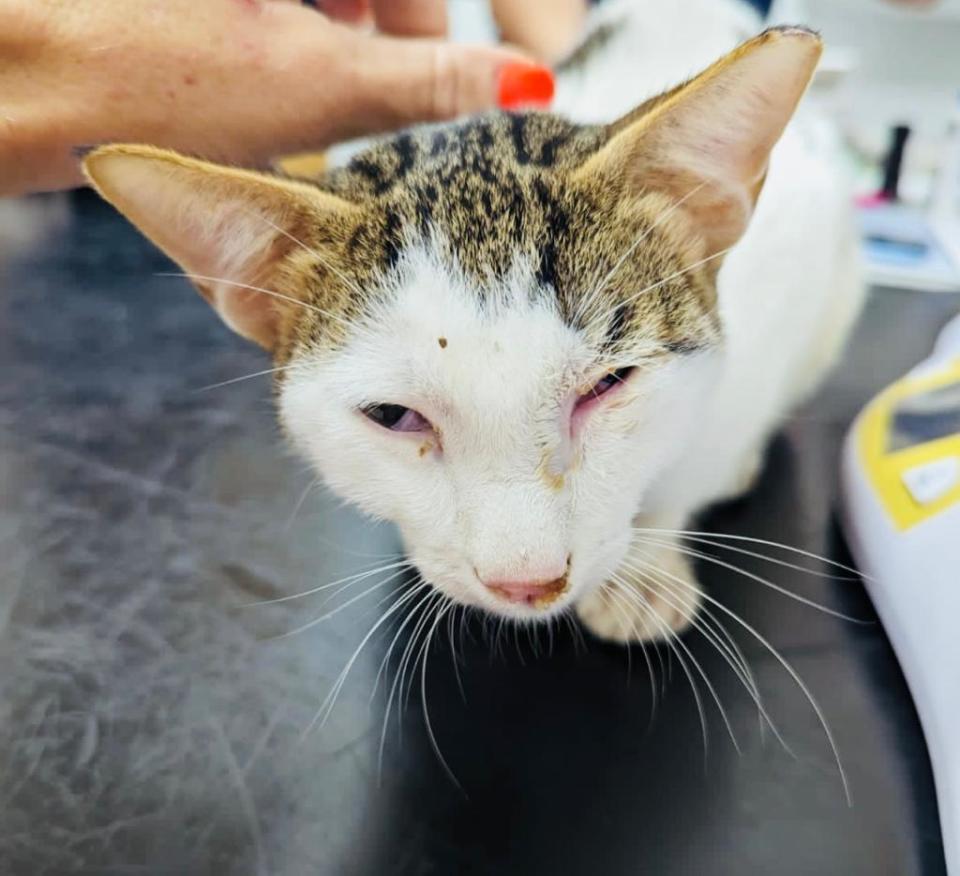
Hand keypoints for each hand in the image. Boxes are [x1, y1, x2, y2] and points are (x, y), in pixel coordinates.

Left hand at [0, 0, 537, 194]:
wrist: (20, 77)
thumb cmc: (150, 79)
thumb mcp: (316, 84)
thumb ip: (430, 80)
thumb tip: (526, 83)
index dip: (426, 26)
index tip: (422, 74)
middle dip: (369, 25)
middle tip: (351, 89)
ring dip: (320, 22)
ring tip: (291, 81)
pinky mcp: (190, 4)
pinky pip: (264, 8)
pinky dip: (270, 18)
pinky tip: (241, 61)